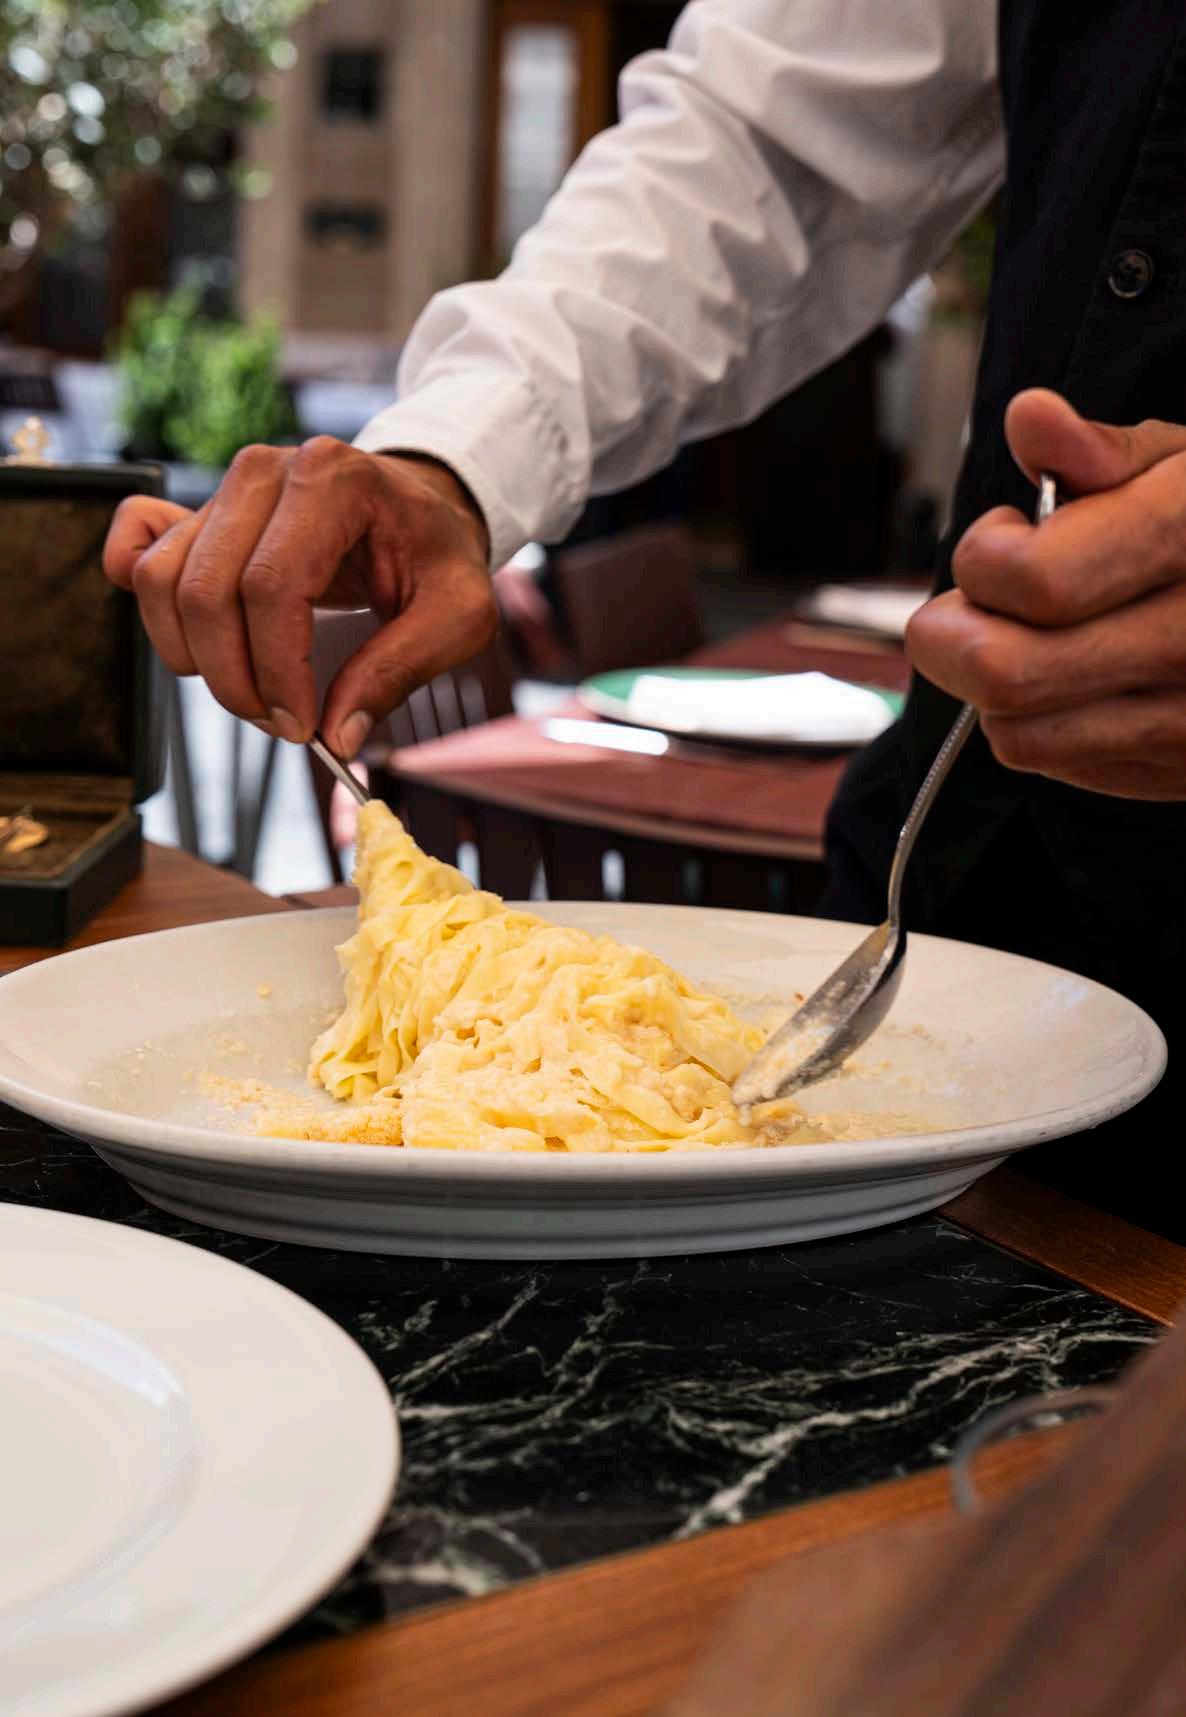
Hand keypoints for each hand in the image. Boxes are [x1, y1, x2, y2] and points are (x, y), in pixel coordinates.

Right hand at [103, 440, 493, 756]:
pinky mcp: (201, 514)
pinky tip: (186, 639)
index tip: (304, 728)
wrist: (423, 509)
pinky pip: (138, 552)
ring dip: (196, 659)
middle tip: (283, 723)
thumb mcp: (459, 615)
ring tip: (254, 693)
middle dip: (235, 679)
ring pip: (165, 583)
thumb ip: (399, 671)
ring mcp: (225, 490)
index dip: (277, 671)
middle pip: (206, 591)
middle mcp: (266, 473)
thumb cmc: (439, 556)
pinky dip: (145, 602)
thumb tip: (338, 733)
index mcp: (333, 481)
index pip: (271, 587)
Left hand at [906, 388, 1185, 796]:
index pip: (1038, 580)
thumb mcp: (1185, 466)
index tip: (1002, 535)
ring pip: (1013, 730)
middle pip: (1004, 671)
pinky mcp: (1175, 772)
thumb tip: (1031, 417)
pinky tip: (1072, 676)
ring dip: (991, 684)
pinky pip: (1051, 761)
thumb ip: (1102, 451)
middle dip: (952, 632)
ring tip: (1027, 637)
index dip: (986, 556)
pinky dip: (1036, 721)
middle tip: (976, 602)